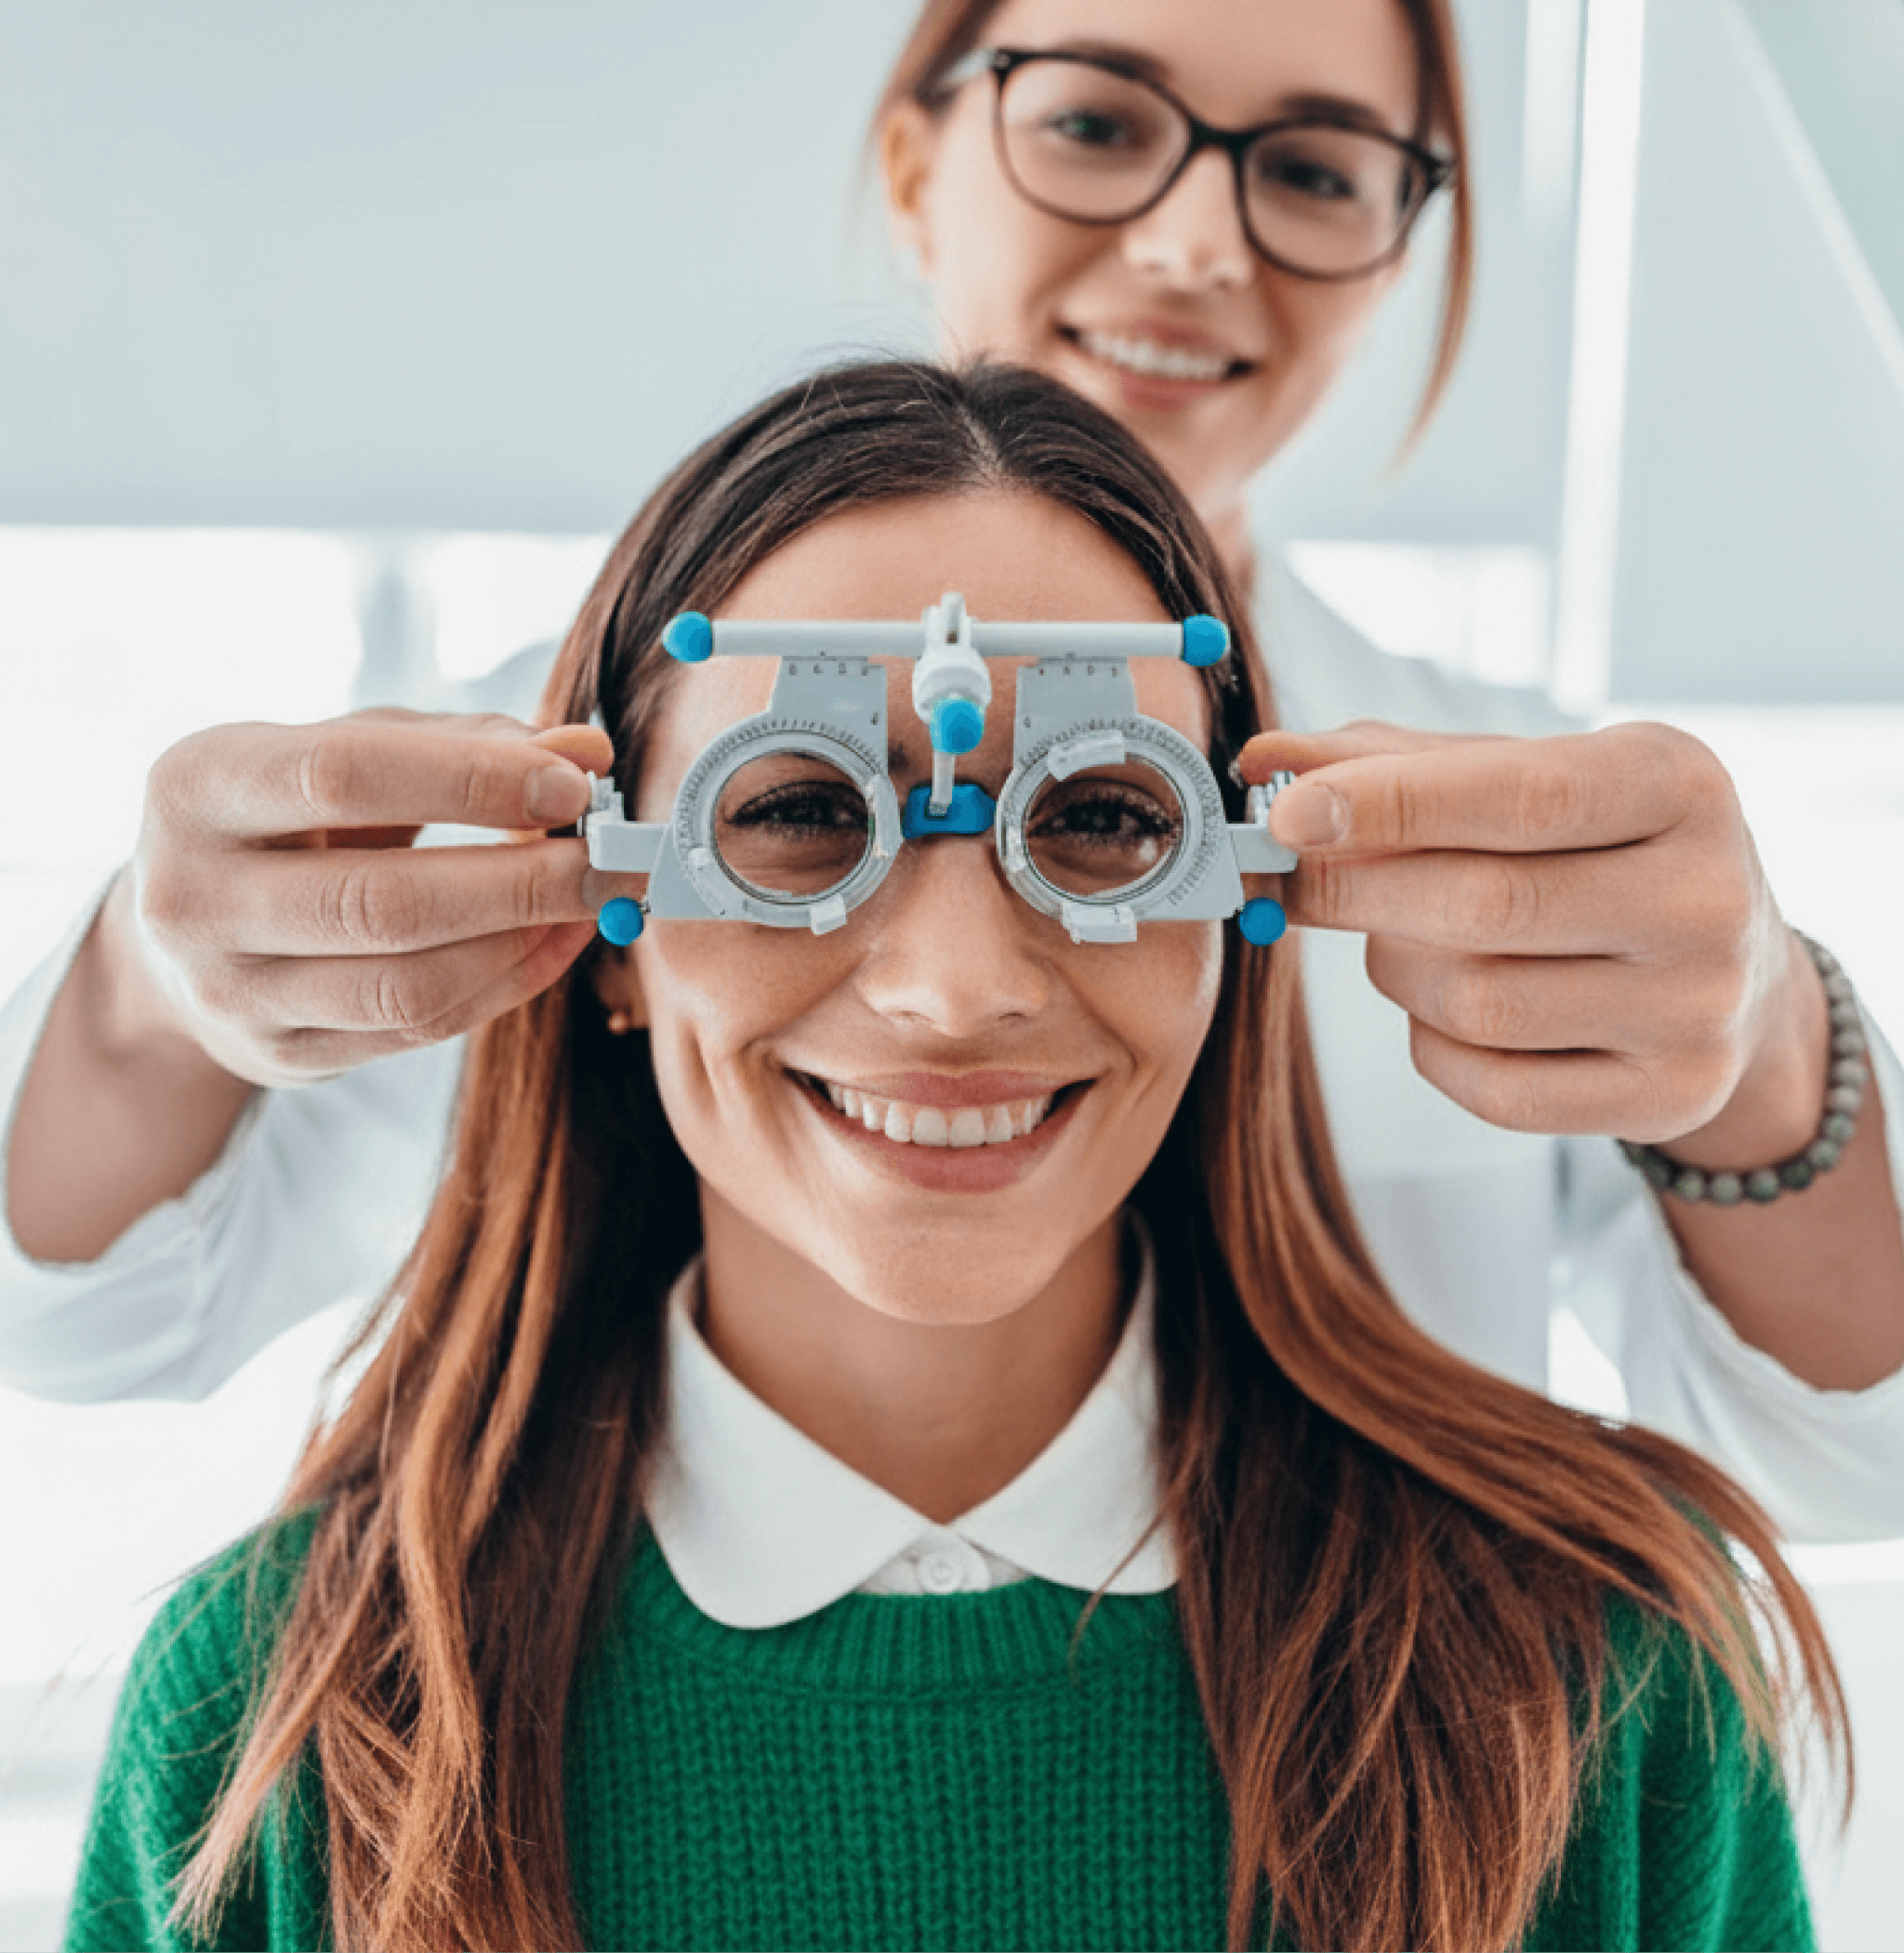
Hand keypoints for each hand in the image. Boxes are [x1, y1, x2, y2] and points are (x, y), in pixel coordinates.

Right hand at [122, 709, 627, 1085]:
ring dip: (525, 941)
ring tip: (596, 901)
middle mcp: (192, 895)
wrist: (189, 930)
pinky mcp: (280, 1054)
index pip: (344, 777)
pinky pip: (419, 1027)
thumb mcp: (355, 748)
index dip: (471, 782)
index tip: (573, 789)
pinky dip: (508, 982)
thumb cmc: (295, 813)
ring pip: (409, 984)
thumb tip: (588, 751)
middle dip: (524, 883)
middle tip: (615, 862)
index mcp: (196, 785)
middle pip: (385, 901)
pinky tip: (557, 941)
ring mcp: (230, 990)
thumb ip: (470, 743)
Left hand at [1240, 720, 1825, 1157]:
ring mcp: (1696, 1009)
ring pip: (1476, 1003)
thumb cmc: (1588, 849)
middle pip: (1484, 906)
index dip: (1391, 806)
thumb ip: (1387, 761)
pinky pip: (1492, 1087)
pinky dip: (1434, 1047)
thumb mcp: (1516, 777)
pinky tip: (1447, 1011)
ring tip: (1402, 939)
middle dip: (1359, 893)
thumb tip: (1264, 762)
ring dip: (1397, 970)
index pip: (1521, 794)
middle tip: (1294, 881)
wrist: (1727, 968)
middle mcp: (1707, 897)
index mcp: (1681, 784)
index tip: (1287, 816)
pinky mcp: (1667, 1096)